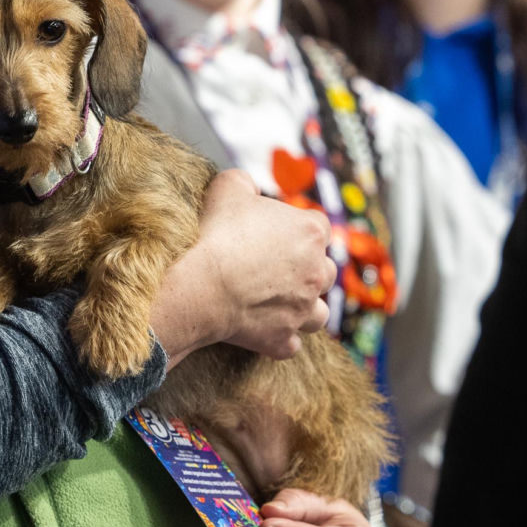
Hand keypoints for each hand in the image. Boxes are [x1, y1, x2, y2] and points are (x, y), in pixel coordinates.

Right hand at [151, 169, 335, 367]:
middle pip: (325, 271)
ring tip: (279, 304)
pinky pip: (290, 344)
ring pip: (319, 313)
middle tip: (274, 269)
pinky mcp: (283, 340)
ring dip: (304, 308)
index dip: (295, 229)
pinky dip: (279, 338)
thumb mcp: (227, 188)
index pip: (317, 226)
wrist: (201, 285)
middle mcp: (317, 272)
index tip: (273, 234)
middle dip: (306, 270)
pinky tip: (262, 331)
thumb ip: (243, 182)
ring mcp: (302, 310)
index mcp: (311, 232)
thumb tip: (246, 186)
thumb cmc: (216, 234)